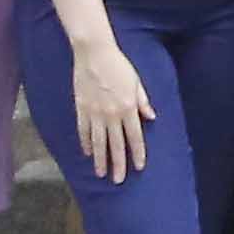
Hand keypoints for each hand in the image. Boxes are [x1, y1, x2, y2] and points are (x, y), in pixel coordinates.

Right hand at [67, 38, 154, 181]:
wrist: (94, 53)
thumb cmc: (118, 65)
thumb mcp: (136, 82)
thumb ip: (142, 101)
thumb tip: (151, 117)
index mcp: (128, 107)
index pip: (134, 137)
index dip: (137, 153)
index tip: (138, 167)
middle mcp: (112, 114)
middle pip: (116, 144)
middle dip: (118, 164)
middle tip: (118, 180)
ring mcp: (95, 112)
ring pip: (98, 142)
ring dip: (100, 159)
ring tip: (101, 174)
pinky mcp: (81, 108)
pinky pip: (84, 130)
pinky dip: (86, 142)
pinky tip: (88, 153)